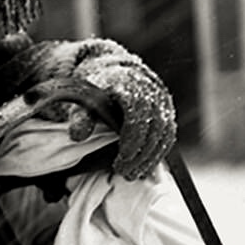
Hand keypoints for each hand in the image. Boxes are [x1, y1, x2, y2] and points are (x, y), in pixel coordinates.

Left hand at [0, 38, 175, 180]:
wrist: (113, 70)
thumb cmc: (96, 87)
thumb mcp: (83, 99)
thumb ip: (80, 116)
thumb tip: (76, 135)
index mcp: (128, 85)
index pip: (136, 117)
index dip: (131, 141)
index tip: (121, 160)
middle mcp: (150, 90)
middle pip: (153, 129)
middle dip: (141, 155)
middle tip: (126, 174)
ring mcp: (161, 99)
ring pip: (164, 133)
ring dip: (151, 157)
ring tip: (135, 174)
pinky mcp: (167, 108)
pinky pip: (168, 133)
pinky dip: (159, 151)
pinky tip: (146, 166)